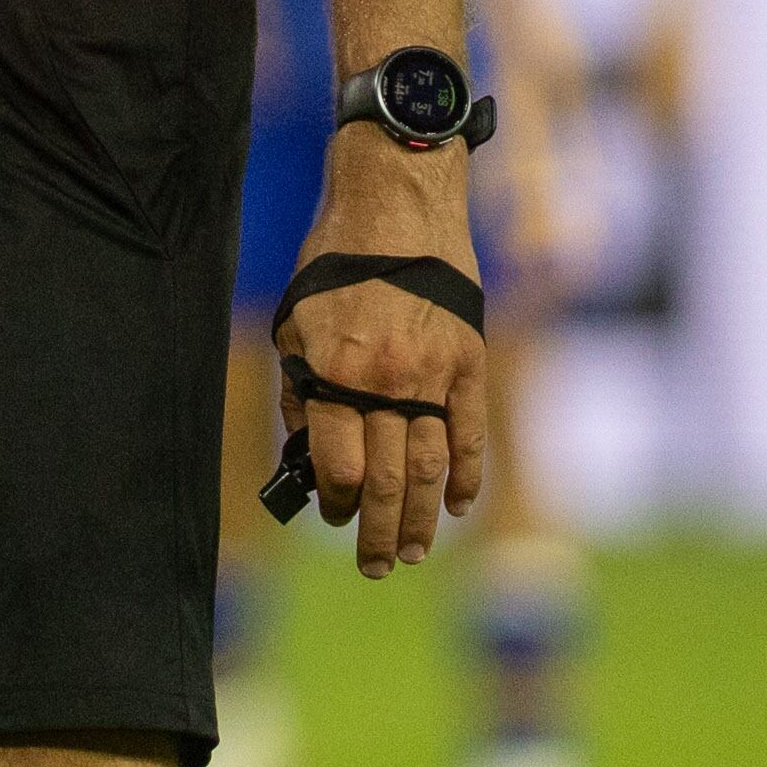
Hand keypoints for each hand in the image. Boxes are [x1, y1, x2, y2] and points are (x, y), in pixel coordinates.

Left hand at [276, 129, 488, 578]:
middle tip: (374, 567)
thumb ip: (303, 388)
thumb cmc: (335, 260)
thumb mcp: (296, 320)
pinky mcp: (469, 362)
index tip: (331, 514)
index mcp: (335, 370)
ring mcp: (434, 374)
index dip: (334, 500)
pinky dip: (466, 477)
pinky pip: (470, 434)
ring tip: (412, 553)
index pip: (337, 463)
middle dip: (377, 533)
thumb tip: (309, 452)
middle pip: (386, 479)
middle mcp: (386, 380)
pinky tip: (457, 507)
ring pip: (431, 469)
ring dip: (421, 520)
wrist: (397, 200)